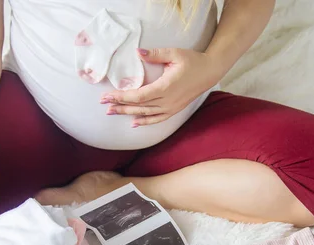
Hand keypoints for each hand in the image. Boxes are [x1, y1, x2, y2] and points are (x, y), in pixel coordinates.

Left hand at [101, 48, 223, 125]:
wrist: (210, 72)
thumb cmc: (192, 61)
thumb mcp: (174, 53)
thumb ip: (155, 54)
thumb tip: (138, 52)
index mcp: (166, 87)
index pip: (139, 96)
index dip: (122, 97)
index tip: (107, 96)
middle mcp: (167, 101)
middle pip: (139, 106)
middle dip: (119, 105)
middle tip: (103, 104)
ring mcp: (171, 107)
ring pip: (145, 114)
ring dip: (127, 113)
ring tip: (111, 112)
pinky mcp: (174, 110)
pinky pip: (157, 119)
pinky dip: (145, 122)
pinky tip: (134, 123)